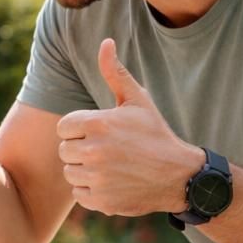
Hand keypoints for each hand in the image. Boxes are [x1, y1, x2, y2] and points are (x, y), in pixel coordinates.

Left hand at [55, 38, 201, 215]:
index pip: (63, 127)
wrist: (179, 175)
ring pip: (70, 172)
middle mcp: (94, 151)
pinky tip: (112, 182)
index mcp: (98, 124)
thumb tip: (106, 42)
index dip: (79, 129)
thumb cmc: (155, 134)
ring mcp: (97, 178)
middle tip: (108, 150)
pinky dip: (91, 190)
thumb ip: (115, 72)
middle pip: (65, 150)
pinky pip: (79, 193)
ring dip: (85, 170)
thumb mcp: (137, 100)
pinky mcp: (101, 200)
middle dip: (82, 149)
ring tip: (111, 165)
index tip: (100, 131)